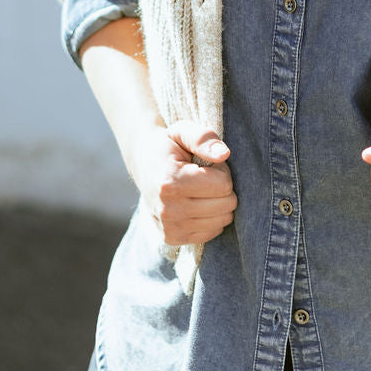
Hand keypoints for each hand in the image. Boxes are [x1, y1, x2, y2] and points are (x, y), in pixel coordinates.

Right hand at [132, 120, 237, 245]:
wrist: (143, 163)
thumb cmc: (169, 145)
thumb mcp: (183, 131)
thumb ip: (204, 138)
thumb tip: (224, 154)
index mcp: (170, 182)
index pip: (224, 185)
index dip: (220, 170)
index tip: (205, 165)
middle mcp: (168, 210)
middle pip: (226, 204)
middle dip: (221, 187)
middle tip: (203, 177)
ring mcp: (169, 227)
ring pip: (222, 220)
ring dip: (217, 202)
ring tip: (199, 189)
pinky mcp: (172, 238)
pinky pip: (213, 232)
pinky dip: (210, 217)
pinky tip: (195, 203)